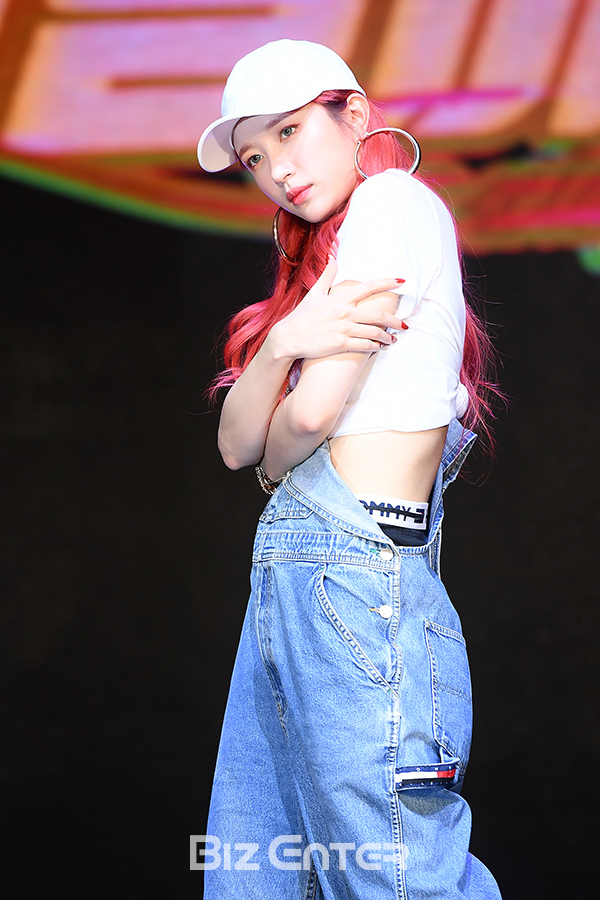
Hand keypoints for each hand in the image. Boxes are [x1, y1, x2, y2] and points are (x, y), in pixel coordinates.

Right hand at [266, 258, 404, 361]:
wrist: (288, 338)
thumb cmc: (302, 316)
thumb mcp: (314, 293)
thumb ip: (327, 276)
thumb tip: (333, 258)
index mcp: (340, 297)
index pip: (369, 286)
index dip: (387, 282)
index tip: (402, 281)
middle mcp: (345, 312)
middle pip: (378, 315)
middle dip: (395, 320)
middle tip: (403, 324)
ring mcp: (343, 329)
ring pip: (374, 333)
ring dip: (386, 337)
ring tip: (391, 339)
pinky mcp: (340, 344)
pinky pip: (364, 346)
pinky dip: (374, 347)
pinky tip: (378, 347)